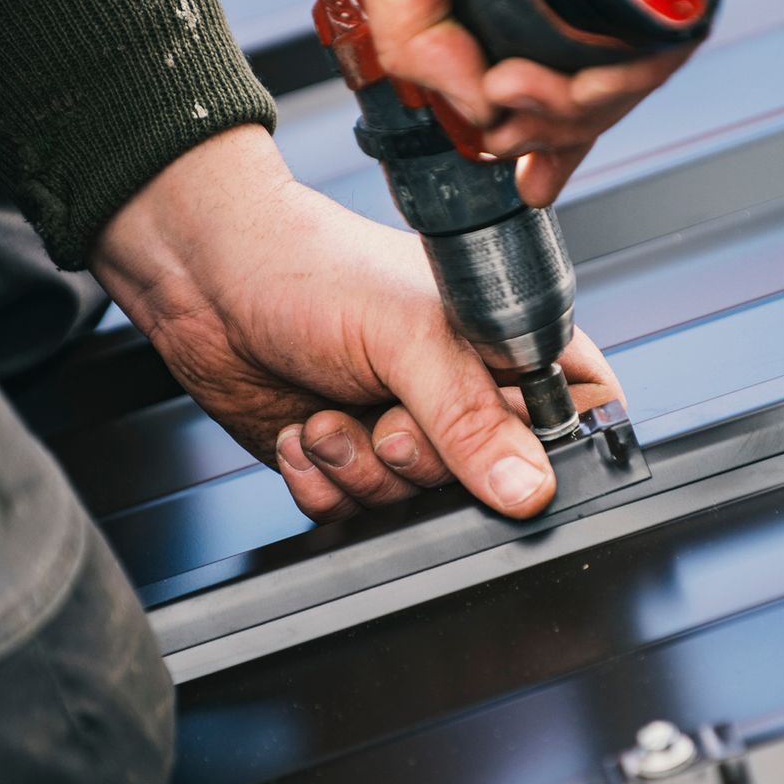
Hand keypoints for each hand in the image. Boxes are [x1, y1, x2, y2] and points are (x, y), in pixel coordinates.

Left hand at [91, 126, 619, 520]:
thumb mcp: (408, 337)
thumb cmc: (311, 269)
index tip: (499, 452)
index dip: (548, 450)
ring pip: (415, 506)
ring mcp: (402, 430)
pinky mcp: (346, 462)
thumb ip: (470, 418)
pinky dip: (320, 483)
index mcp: (504, 344)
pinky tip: (302, 432)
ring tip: (328, 414)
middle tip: (383, 413)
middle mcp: (460, 394)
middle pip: (491, 485)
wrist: (205, 280)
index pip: (578, 416)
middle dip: (421, 460)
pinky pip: (353, 515)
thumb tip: (528, 487)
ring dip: (359, 469)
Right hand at [348, 0, 740, 206]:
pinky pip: (676, 32)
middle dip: (552, 132)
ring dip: (574, 112)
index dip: (552, 138)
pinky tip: (562, 80)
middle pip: (606, 85)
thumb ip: (425, 56)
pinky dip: (620, 77)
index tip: (528, 180)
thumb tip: (483, 115)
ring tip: (514, 94)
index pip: (569, 71)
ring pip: (641, 72)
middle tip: (503, 128)